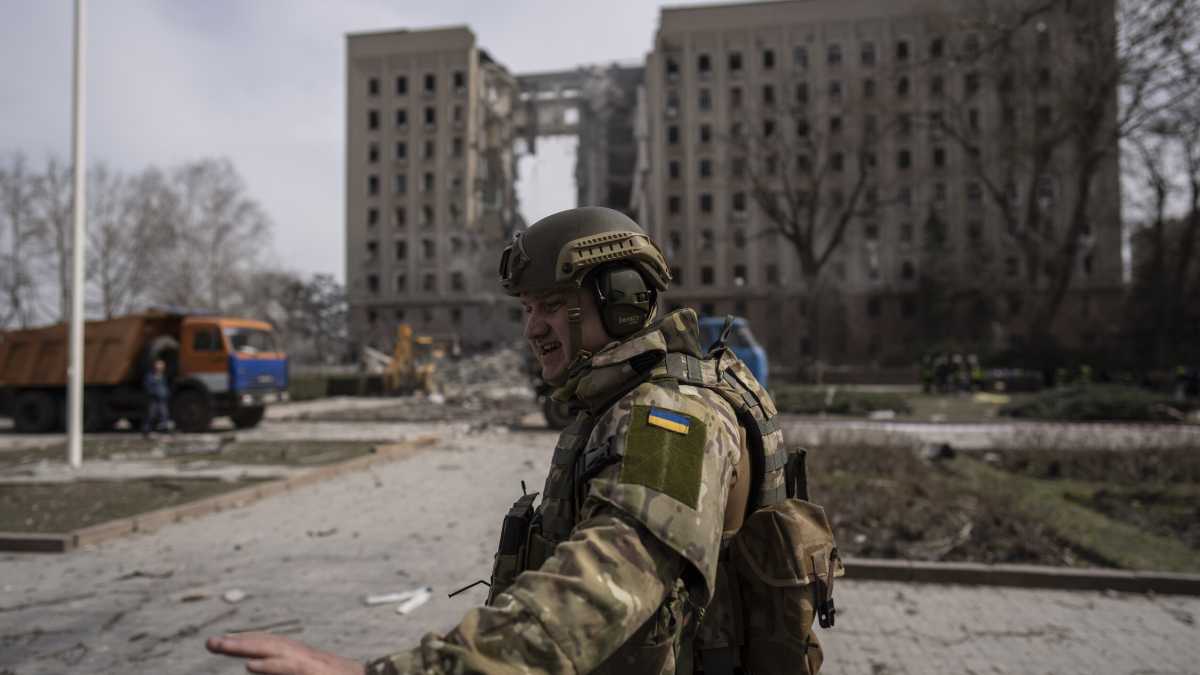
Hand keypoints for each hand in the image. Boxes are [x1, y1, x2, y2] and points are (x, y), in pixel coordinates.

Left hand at [206, 632, 364, 674]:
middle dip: (239, 642)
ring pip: (277, 651)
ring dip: (249, 647)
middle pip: (269, 643)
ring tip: (223, 645)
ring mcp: (312, 664)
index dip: (248, 641)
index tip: (223, 642)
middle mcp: (306, 657)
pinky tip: (251, 666)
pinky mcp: (317, 673)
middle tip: (211, 642)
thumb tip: (258, 668)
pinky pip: (291, 668)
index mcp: (304, 660)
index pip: (271, 645)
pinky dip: (271, 667)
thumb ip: (290, 671)